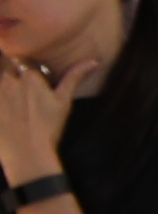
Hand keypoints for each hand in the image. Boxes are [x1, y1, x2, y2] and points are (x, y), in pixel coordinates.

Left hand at [0, 42, 70, 183]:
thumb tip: (93, 61)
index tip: (31, 80)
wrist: (27, 153)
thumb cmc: (48, 127)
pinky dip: (1, 103)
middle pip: (7, 70)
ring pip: (0, 83)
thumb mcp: (64, 102)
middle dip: (13, 77)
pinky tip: (6, 115)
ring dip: (6, 91)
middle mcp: (10, 80)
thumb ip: (75, 77)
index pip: (24, 62)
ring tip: (16, 108)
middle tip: (23, 98)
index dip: (27, 70)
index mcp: (30, 77)